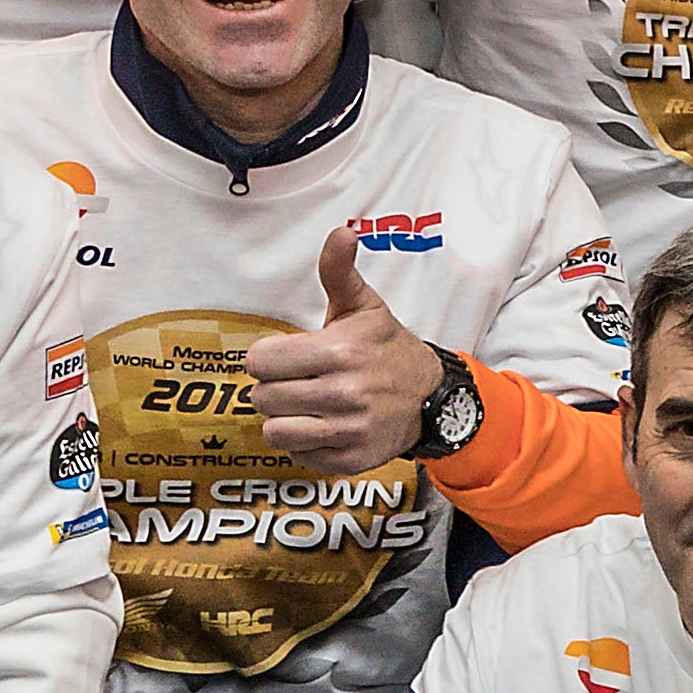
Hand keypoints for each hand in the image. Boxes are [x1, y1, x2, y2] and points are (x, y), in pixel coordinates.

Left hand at [247, 229, 435, 470]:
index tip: (289, 357)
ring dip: (284, 419)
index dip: (269, 358)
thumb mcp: (364, 306)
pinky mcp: (350, 460)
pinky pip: (297, 456)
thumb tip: (342, 232)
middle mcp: (342, 394)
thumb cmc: (387, 348)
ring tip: (304, 407)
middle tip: (299, 381)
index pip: (259, 362)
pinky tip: (322, 428)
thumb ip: (339, 271)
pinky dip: (304, 445)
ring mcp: (347, 431)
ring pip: (275, 431)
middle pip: (262, 397)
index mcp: (338, 352)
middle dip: (275, 388)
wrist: (433, 396)